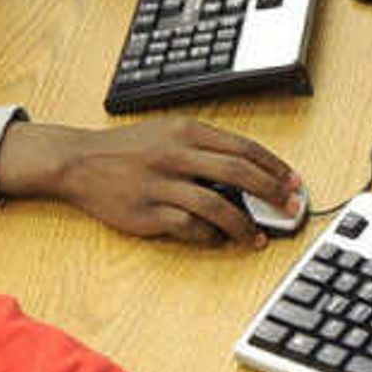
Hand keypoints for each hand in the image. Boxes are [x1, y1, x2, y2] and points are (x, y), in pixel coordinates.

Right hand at [0, 118, 301, 244]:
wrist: (78, 161)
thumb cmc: (128, 149)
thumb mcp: (168, 133)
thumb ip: (206, 147)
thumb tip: (251, 171)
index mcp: (186, 131)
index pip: (243, 147)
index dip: (274, 167)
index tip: (293, 182)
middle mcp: (175, 154)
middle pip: (238, 174)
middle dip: (271, 194)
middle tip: (289, 210)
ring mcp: (160, 184)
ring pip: (216, 205)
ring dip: (243, 225)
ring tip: (257, 238)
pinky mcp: (145, 212)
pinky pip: (187, 227)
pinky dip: (208, 236)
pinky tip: (218, 240)